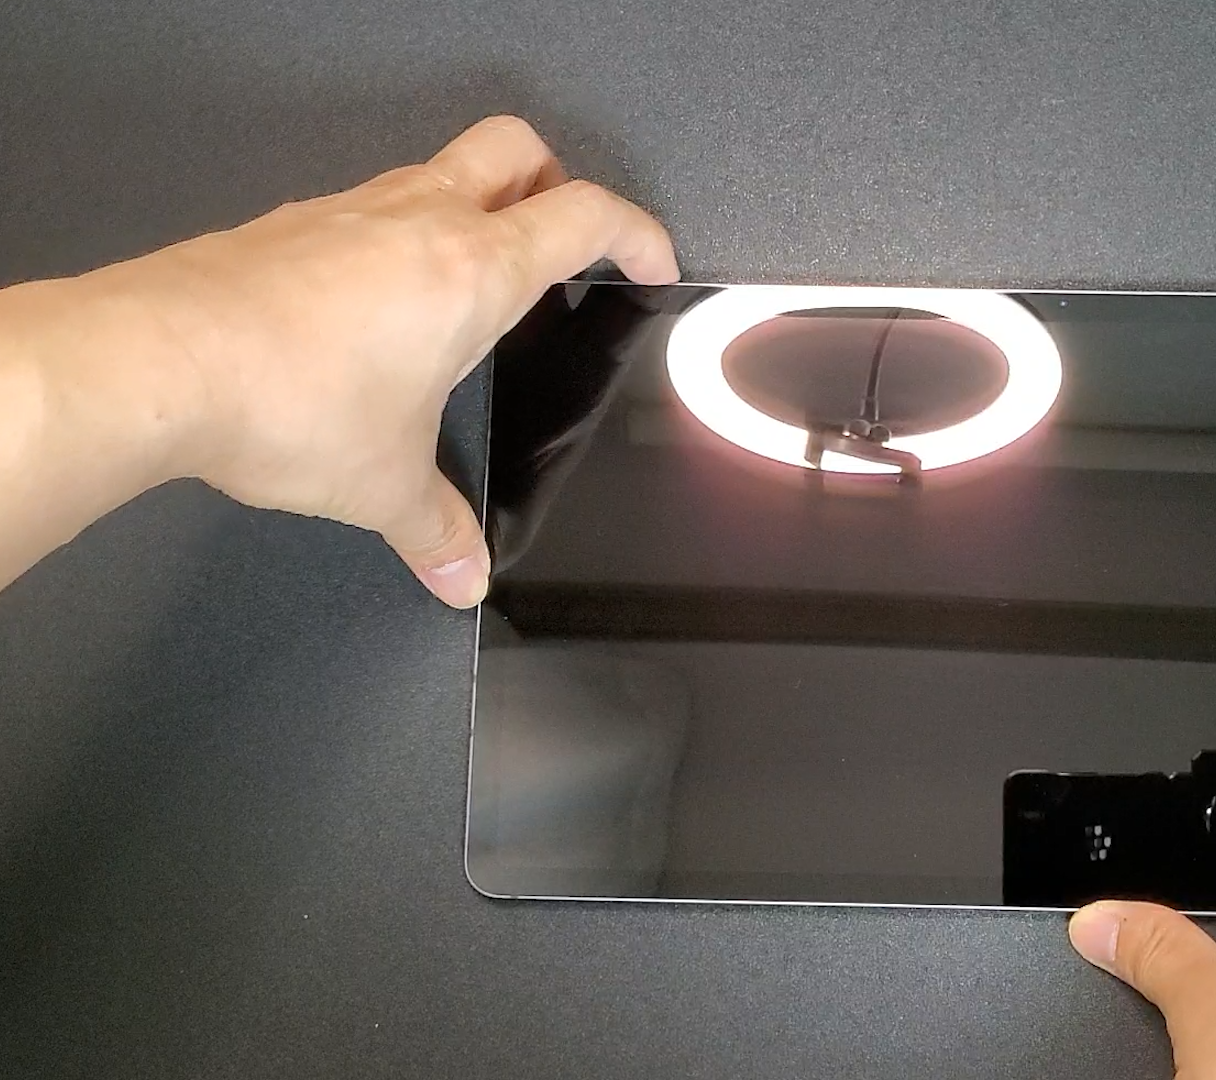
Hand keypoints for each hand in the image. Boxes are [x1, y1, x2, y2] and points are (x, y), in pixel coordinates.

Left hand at [35, 115, 675, 606]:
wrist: (156, 362)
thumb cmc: (282, 399)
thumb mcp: (384, 484)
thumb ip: (436, 532)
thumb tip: (460, 572)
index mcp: (474, 271)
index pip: (587, 217)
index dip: (637, 233)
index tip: (649, 261)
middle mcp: (417, 219)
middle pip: (518, 149)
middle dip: (557, 182)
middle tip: (564, 240)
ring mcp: (348, 211)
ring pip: (438, 169)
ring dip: (472, 206)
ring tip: (472, 279)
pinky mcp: (289, 225)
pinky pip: (365, 207)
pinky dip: (394, 235)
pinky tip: (377, 303)